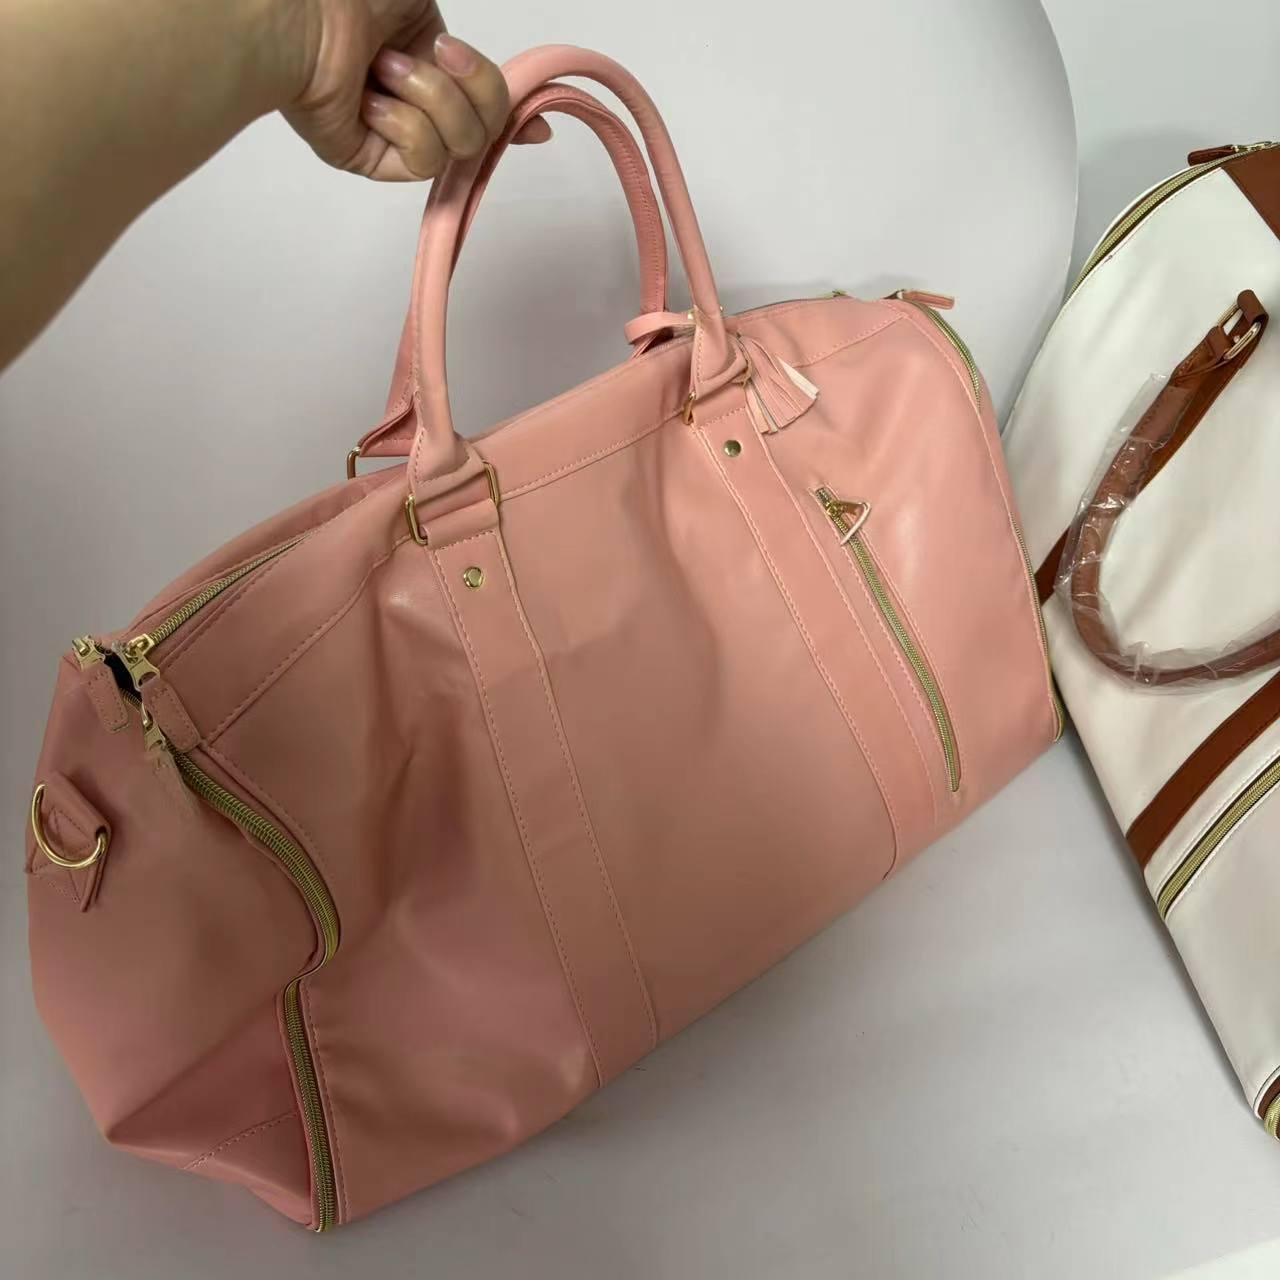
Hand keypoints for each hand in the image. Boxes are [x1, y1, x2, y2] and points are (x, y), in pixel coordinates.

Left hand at [281, 0, 548, 180]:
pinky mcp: (373, 161)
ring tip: (382, 69)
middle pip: (486, 128)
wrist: (301, 13)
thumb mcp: (422, 0)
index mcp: (429, 61)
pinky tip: (367, 99)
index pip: (486, 102)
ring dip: (430, 98)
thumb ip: (470, 48)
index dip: (514, 114)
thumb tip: (516, 87)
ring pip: (460, 146)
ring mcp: (393, 135)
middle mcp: (415, 101)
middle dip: (473, 90)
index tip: (537, 128)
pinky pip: (423, 161)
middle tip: (435, 54)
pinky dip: (403, 123)